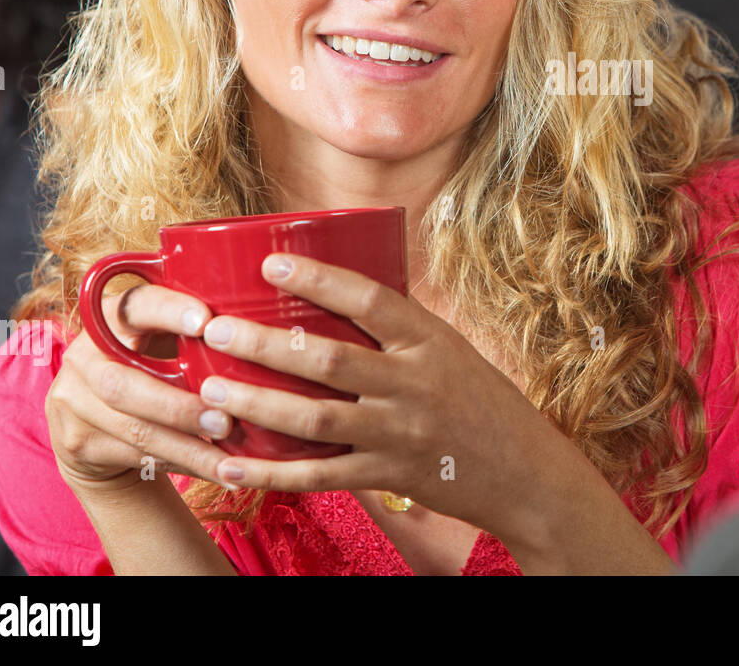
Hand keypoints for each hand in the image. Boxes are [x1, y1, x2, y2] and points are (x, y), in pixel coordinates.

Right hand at [46, 284, 235, 492]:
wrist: (101, 420)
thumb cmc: (157, 363)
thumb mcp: (168, 338)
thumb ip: (198, 329)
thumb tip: (268, 322)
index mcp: (110, 316)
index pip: (135, 306)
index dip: (168, 312)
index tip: (207, 322)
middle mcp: (81, 355)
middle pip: (123, 384)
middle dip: (180, 407)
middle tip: (227, 422)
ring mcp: (71, 401)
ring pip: (133, 429)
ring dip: (186, 446)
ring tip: (228, 459)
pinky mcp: (76, 442)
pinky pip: (134, 456)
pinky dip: (180, 463)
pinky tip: (213, 470)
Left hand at [193, 253, 582, 544]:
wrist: (527, 473)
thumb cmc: (485, 405)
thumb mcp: (452, 353)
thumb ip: (400, 334)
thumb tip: (336, 298)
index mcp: (431, 341)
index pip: (370, 299)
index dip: (318, 278)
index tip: (271, 263)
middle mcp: (415, 384)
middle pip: (328, 359)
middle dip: (264, 344)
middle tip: (215, 329)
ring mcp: (401, 433)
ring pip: (316, 418)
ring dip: (257, 403)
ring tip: (211, 388)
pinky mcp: (390, 476)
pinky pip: (321, 476)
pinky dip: (272, 474)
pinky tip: (232, 467)